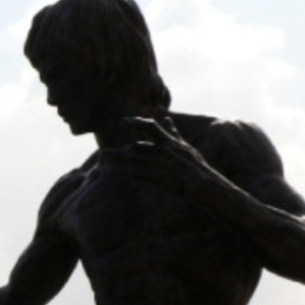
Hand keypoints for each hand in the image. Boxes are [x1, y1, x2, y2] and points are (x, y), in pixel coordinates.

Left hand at [104, 117, 220, 195]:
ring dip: (115, 161)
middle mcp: (162, 151)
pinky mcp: (156, 177)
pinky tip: (109, 173)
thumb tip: (167, 119)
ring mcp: (158, 165)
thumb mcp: (185, 146)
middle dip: (119, 152)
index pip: (150, 126)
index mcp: (169, 142)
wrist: (203, 184)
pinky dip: (121, 172)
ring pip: (131, 161)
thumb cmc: (195, 165)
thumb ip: (173, 133)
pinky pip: (134, 174)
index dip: (135, 122)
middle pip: (134, 148)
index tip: (122, 121)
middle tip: (103, 152)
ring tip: (101, 162)